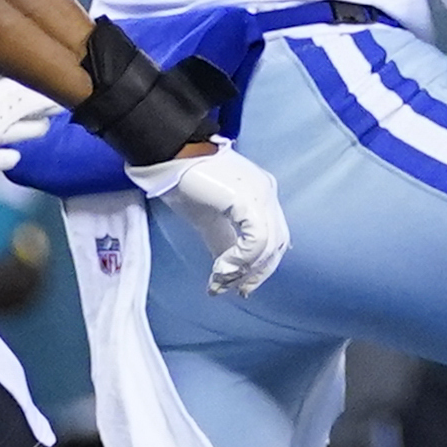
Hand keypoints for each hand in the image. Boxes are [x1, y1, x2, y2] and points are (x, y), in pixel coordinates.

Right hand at [127, 139, 289, 294]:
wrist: (169, 156)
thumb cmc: (184, 181)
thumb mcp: (208, 218)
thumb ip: (223, 241)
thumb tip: (228, 271)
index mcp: (261, 194)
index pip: (274, 237)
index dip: (261, 267)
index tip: (242, 286)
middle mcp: (267, 192)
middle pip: (277, 244)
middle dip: (257, 273)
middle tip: (236, 290)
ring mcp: (261, 194)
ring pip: (268, 246)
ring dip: (244, 271)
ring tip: (221, 281)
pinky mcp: (248, 199)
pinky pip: (256, 240)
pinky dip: (240, 260)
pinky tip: (221, 268)